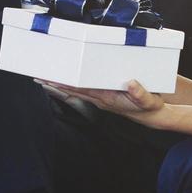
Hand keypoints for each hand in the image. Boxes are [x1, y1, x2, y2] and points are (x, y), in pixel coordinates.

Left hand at [44, 79, 166, 123]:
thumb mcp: (148, 101)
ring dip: (61, 85)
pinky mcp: (104, 96)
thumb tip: (131, 83)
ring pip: (76, 91)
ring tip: (45, 78)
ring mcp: (101, 98)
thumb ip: (140, 93)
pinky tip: (66, 81)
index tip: (51, 79)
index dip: (66, 84)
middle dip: (56, 84)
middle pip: (73, 91)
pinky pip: (84, 90)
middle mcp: (100, 99)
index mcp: (107, 98)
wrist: (153, 115)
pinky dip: (72, 85)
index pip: (81, 90)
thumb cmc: (149, 107)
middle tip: (38, 77)